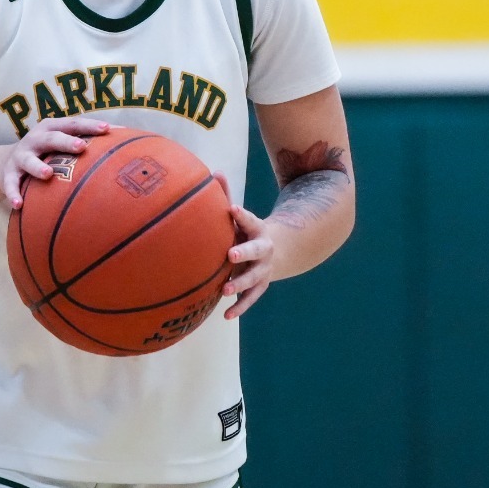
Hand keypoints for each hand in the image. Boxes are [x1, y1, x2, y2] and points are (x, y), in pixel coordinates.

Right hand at [0, 116, 110, 208]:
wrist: (5, 164)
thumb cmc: (46, 153)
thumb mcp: (62, 145)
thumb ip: (86, 143)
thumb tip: (126, 145)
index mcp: (52, 128)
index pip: (73, 124)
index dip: (89, 126)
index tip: (107, 130)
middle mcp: (36, 139)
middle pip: (52, 138)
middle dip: (66, 141)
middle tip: (81, 147)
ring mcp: (21, 156)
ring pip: (29, 160)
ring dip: (37, 166)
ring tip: (48, 174)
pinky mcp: (8, 174)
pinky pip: (10, 184)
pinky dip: (14, 194)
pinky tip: (19, 205)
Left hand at [216, 174, 277, 319]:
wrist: (275, 252)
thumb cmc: (246, 231)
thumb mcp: (240, 216)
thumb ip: (227, 197)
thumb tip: (214, 172)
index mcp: (257, 228)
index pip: (249, 220)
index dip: (241, 215)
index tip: (231, 209)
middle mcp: (264, 249)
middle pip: (256, 250)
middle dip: (244, 252)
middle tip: (230, 255)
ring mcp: (264, 269)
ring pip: (254, 277)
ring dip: (241, 284)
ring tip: (225, 290)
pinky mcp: (260, 286)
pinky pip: (251, 298)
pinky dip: (240, 307)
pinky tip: (226, 315)